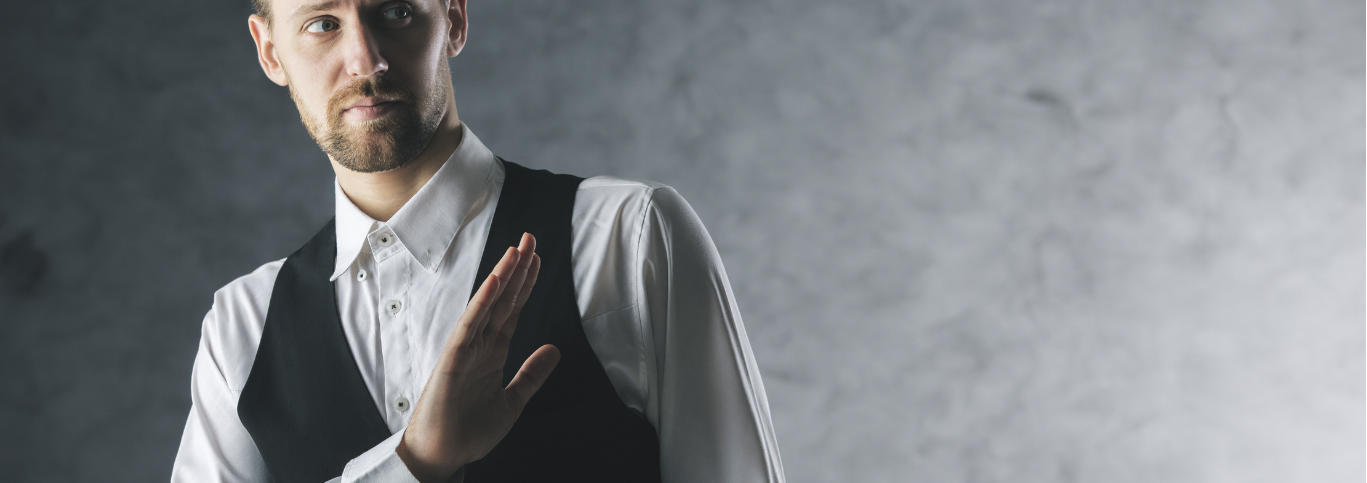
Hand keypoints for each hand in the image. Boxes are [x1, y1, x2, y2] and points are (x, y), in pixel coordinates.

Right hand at [396, 233, 560, 482]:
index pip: (513, 309)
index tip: (537, 259)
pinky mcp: (452, 359)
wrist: (443, 455)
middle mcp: (480, 344)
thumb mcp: (514, 401)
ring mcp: (465, 349)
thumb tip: (554, 349)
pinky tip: (493, 283)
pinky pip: (468, 325)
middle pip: (503, 299)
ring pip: (486, 305)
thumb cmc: (470, 430)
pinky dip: (481, 303)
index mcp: (493, 352)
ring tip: (516, 251)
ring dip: (501, 277)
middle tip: (530, 238)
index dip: (526, 284)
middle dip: (517, 269)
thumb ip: (532, 375)